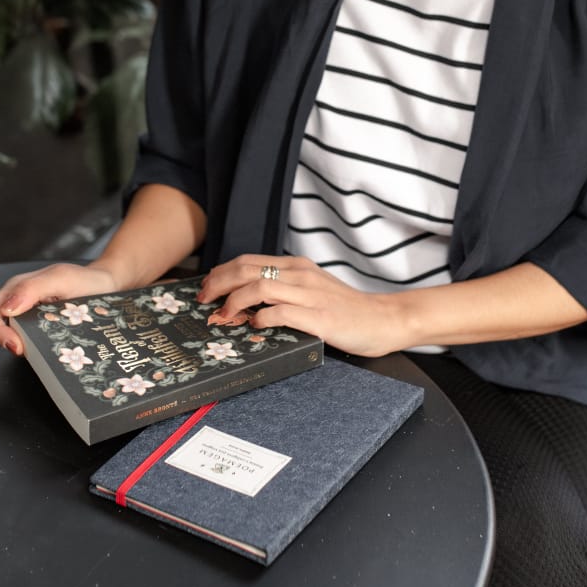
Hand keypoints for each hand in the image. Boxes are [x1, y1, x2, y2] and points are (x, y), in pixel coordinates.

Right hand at [0, 262, 119, 354]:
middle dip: (5, 341)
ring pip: (11, 339)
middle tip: (27, 349)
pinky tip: (51, 349)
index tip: (16, 345)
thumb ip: (32, 288)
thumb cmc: (86, 279)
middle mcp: (17, 304)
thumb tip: (6, 309)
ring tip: (44, 347)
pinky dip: (36, 349)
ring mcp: (28, 319)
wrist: (108, 287)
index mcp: (16, 289)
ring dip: (23, 346)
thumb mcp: (60, 278)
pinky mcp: (40, 331)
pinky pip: (29, 343)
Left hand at [197, 255, 406, 356]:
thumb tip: (249, 299)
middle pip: (246, 269)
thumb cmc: (346, 309)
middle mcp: (300, 275)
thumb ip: (285, 289)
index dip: (222, 272)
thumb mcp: (312, 289)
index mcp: (297, 266)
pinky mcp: (318, 317)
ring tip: (223, 316)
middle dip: (217, 284)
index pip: (249, 260)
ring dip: (233, 302)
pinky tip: (254, 327)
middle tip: (203, 301)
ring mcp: (309, 294)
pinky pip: (280, 312)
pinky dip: (260, 319)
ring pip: (259, 287)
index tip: (207, 287)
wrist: (384, 319)